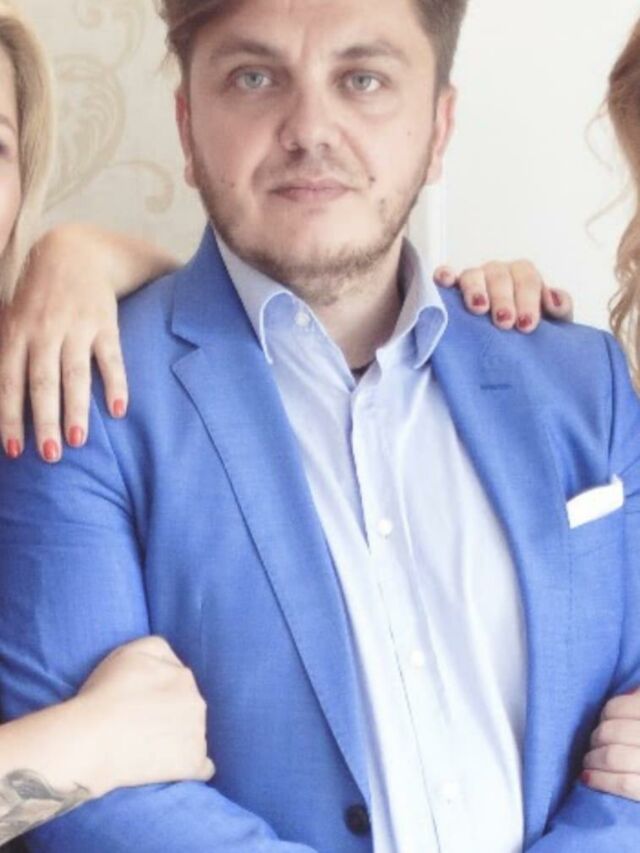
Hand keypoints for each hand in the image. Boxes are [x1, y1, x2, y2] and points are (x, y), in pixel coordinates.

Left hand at [0, 224, 128, 463]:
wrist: (74, 252)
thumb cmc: (39, 296)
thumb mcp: (13, 318)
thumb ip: (7, 353)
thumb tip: (0, 397)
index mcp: (17, 333)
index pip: (10, 382)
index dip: (10, 417)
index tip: (13, 452)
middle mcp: (44, 331)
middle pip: (42, 382)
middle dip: (44, 420)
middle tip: (49, 456)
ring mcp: (76, 327)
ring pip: (74, 373)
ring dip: (76, 409)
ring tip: (77, 441)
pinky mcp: (105, 323)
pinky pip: (111, 357)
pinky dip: (116, 383)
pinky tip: (119, 409)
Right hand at [76, 636, 213, 795]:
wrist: (91, 740)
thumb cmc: (104, 694)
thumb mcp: (131, 651)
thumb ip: (159, 650)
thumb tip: (175, 665)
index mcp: (183, 675)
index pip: (178, 682)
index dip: (157, 694)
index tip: (139, 705)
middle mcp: (197, 701)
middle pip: (188, 708)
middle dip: (171, 716)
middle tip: (142, 728)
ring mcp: (198, 733)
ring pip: (195, 735)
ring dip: (179, 740)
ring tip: (148, 749)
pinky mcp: (194, 762)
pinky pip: (203, 767)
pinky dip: (191, 767)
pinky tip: (173, 770)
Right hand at [434, 260, 572, 331]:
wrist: (512, 348)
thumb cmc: (529, 332)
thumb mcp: (554, 324)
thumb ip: (560, 309)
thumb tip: (554, 300)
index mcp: (523, 277)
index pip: (527, 278)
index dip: (528, 299)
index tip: (526, 324)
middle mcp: (498, 274)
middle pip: (499, 276)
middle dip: (503, 299)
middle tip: (505, 322)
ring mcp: (475, 281)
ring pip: (473, 275)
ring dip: (475, 290)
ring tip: (478, 309)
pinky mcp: (453, 291)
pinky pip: (446, 277)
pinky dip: (444, 276)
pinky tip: (444, 282)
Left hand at [583, 689, 639, 799]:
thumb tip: (632, 694)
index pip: (618, 708)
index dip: (605, 716)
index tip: (604, 725)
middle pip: (610, 732)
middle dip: (595, 740)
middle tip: (592, 748)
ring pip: (613, 756)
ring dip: (593, 760)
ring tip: (588, 763)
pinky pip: (624, 783)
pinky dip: (601, 780)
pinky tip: (588, 779)